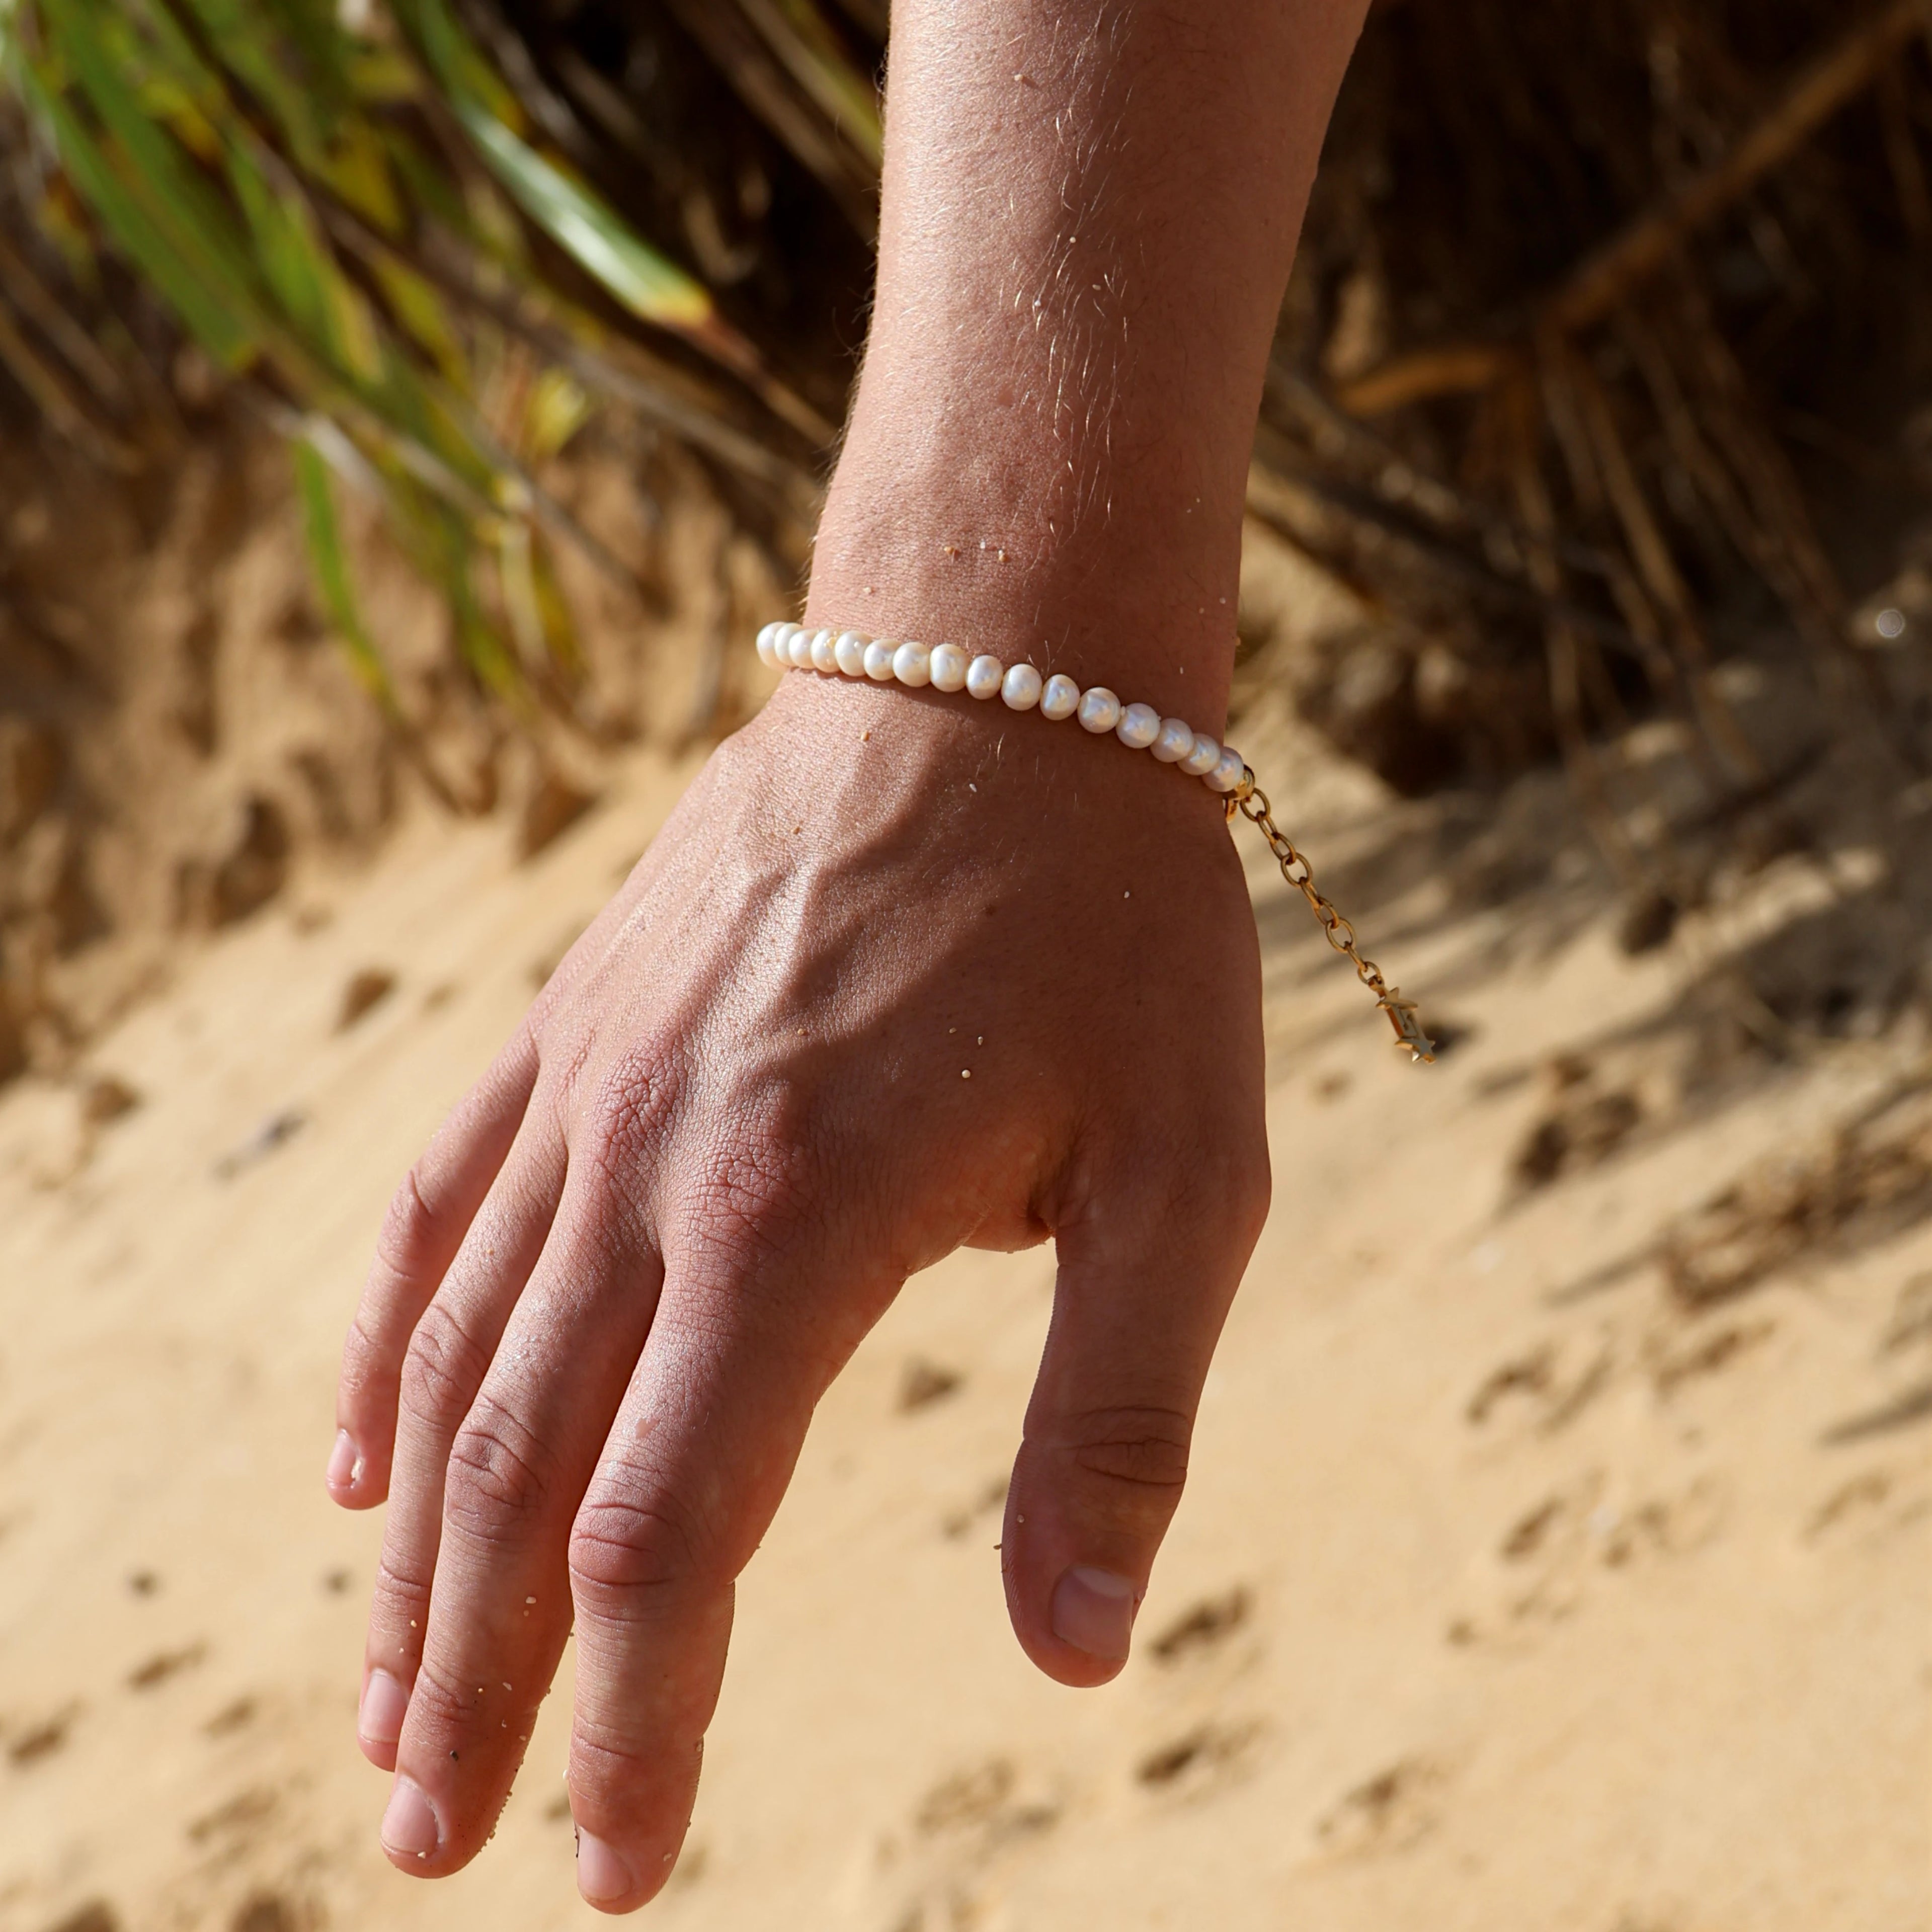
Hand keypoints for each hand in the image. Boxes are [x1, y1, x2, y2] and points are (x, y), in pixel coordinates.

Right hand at [325, 662, 1268, 1907]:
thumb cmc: (1116, 931)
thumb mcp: (1187, 1177)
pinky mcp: (570, 1027)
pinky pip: (436, 1213)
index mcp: (797, 1223)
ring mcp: (588, 1090)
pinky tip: (360, 1464)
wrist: (997, 688)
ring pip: (457, 1367)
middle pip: (521, 1478)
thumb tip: (1078, 1661)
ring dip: (415, 1561)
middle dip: (475, 1686)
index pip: (669, 1536)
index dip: (635, 1723)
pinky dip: (387, 1351)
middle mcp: (652, 1169)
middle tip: (433, 1846)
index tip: (613, 1869)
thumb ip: (1120, 1420)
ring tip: (390, 1712)